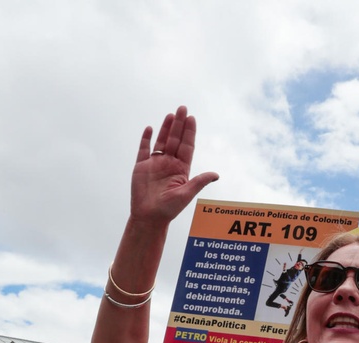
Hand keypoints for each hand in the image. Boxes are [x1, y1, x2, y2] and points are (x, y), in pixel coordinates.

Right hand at [130, 106, 218, 224]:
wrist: (149, 217)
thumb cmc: (169, 209)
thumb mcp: (186, 193)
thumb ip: (199, 182)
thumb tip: (216, 174)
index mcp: (181, 168)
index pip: (187, 146)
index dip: (189, 132)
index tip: (192, 118)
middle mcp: (169, 163)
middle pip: (175, 139)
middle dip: (179, 124)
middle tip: (183, 108)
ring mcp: (155, 164)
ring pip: (161, 141)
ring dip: (166, 128)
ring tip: (171, 114)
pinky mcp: (141, 167)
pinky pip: (144, 149)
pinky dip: (146, 139)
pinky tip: (151, 128)